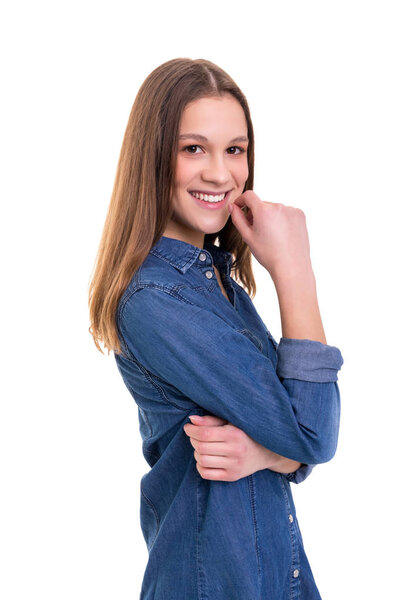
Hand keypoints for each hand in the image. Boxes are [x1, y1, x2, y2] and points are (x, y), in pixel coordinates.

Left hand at [183, 415, 300, 481]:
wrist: (265, 452)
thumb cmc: (244, 433)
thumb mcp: (231, 423)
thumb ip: (211, 421)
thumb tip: (191, 420)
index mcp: (235, 434)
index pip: (205, 434)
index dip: (192, 430)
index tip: (188, 427)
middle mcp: (235, 451)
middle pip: (201, 447)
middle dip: (192, 440)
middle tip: (194, 435)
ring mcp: (234, 466)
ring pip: (202, 460)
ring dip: (196, 452)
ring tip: (200, 447)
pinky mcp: (232, 477)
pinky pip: (206, 473)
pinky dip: (200, 465)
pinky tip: (204, 458)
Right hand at [229, 190, 312, 280]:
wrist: (291, 266)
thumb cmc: (268, 254)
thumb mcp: (247, 237)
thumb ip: (238, 219)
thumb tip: (233, 207)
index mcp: (264, 211)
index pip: (249, 196)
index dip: (241, 200)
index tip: (239, 207)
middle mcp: (278, 206)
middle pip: (262, 204)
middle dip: (257, 214)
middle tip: (257, 231)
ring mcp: (291, 210)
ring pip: (274, 209)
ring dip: (270, 217)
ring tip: (272, 236)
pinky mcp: (300, 215)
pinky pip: (286, 212)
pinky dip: (282, 219)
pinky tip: (282, 234)